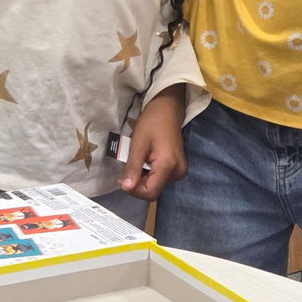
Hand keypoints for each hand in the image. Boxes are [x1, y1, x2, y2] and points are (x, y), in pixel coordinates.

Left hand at [119, 86, 186, 201]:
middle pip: (153, 190)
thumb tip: (126, 188)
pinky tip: (145, 161)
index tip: (122, 179)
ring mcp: (179, 170)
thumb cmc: (152, 122)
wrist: (167, 108)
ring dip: (142, 178)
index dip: (133, 190)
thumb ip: (133, 168)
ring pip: (156, 185)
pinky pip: (160, 178)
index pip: (150, 192)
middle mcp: (177, 172)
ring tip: (137, 161)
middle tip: (127, 168)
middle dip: (137, 184)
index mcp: (168, 166)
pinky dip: (149, 174)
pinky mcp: (178, 167)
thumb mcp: (138, 144)